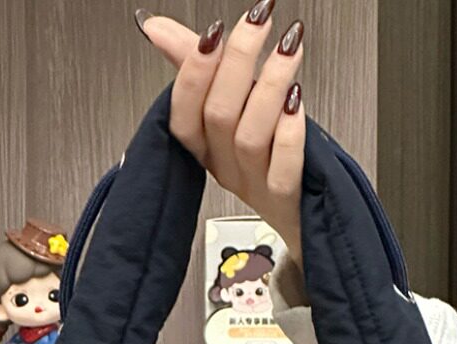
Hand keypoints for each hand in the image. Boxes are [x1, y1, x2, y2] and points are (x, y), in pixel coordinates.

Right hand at [137, 7, 304, 269]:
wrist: (302, 209)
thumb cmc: (263, 153)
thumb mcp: (223, 105)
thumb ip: (192, 63)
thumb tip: (154, 27)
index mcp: (202, 145)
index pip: (182, 113)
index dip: (193, 74)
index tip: (212, 32)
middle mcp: (224, 165)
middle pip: (218, 116)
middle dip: (237, 62)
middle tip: (259, 21)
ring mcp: (253, 183)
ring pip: (250, 136)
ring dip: (269, 86)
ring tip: (289, 47)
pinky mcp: (284, 197)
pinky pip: (282, 169)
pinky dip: (289, 134)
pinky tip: (297, 102)